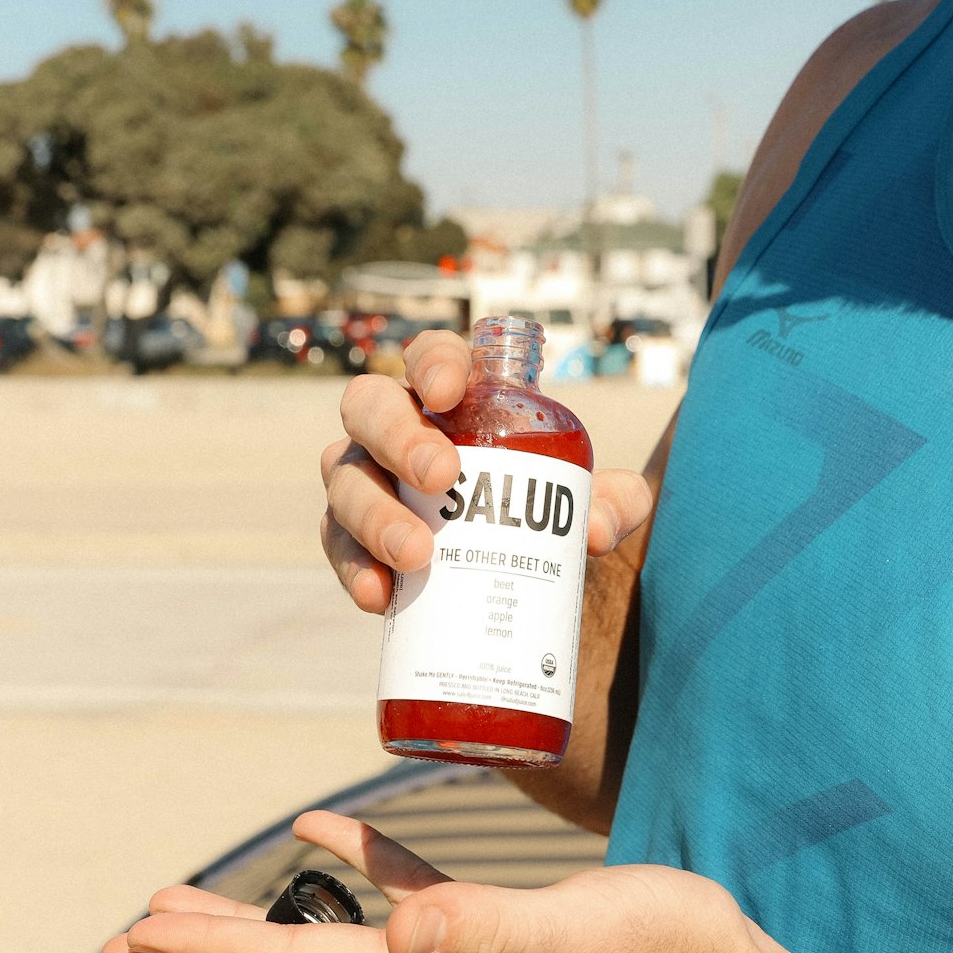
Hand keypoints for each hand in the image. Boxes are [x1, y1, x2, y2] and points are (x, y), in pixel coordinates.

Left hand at [101, 811, 765, 952]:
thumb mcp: (566, 934)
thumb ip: (479, 931)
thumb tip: (396, 935)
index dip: (210, 950)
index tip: (137, 934)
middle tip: (133, 938)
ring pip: (327, 949)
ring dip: (258, 927)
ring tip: (201, 904)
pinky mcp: (490, 931)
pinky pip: (399, 898)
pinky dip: (352, 871)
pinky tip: (324, 840)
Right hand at [322, 330, 653, 612]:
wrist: (519, 575)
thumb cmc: (545, 509)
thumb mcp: (593, 502)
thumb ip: (615, 502)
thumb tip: (594, 529)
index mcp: (454, 398)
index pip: (431, 356)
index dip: (433, 362)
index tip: (449, 392)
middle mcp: (397, 428)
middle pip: (369, 407)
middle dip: (398, 436)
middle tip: (442, 477)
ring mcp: (366, 480)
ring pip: (344, 479)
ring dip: (374, 514)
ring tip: (416, 555)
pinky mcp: (352, 537)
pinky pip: (337, 546)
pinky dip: (354, 569)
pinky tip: (379, 596)